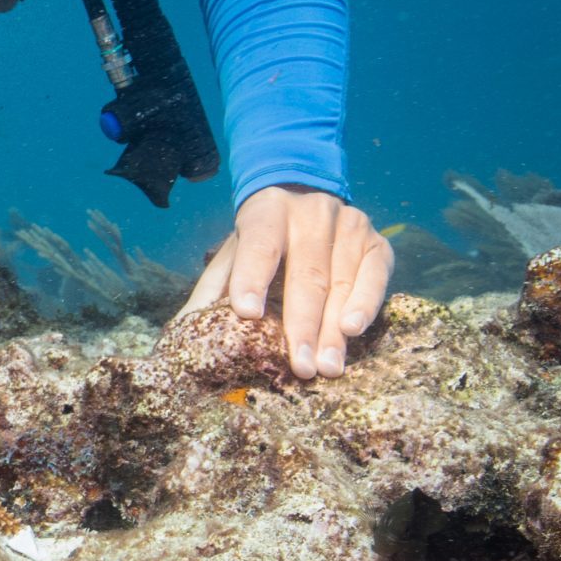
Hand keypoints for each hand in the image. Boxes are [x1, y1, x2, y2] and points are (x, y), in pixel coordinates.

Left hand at [180, 186, 392, 380]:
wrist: (304, 193)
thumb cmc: (261, 240)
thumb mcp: (232, 254)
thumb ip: (211, 290)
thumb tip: (182, 335)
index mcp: (267, 211)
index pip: (259, 246)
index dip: (252, 277)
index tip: (247, 313)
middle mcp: (312, 213)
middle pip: (306, 273)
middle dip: (302, 324)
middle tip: (300, 367)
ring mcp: (350, 225)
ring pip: (342, 281)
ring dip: (334, 328)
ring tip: (327, 367)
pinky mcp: (378, 242)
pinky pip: (376, 275)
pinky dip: (366, 303)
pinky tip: (354, 331)